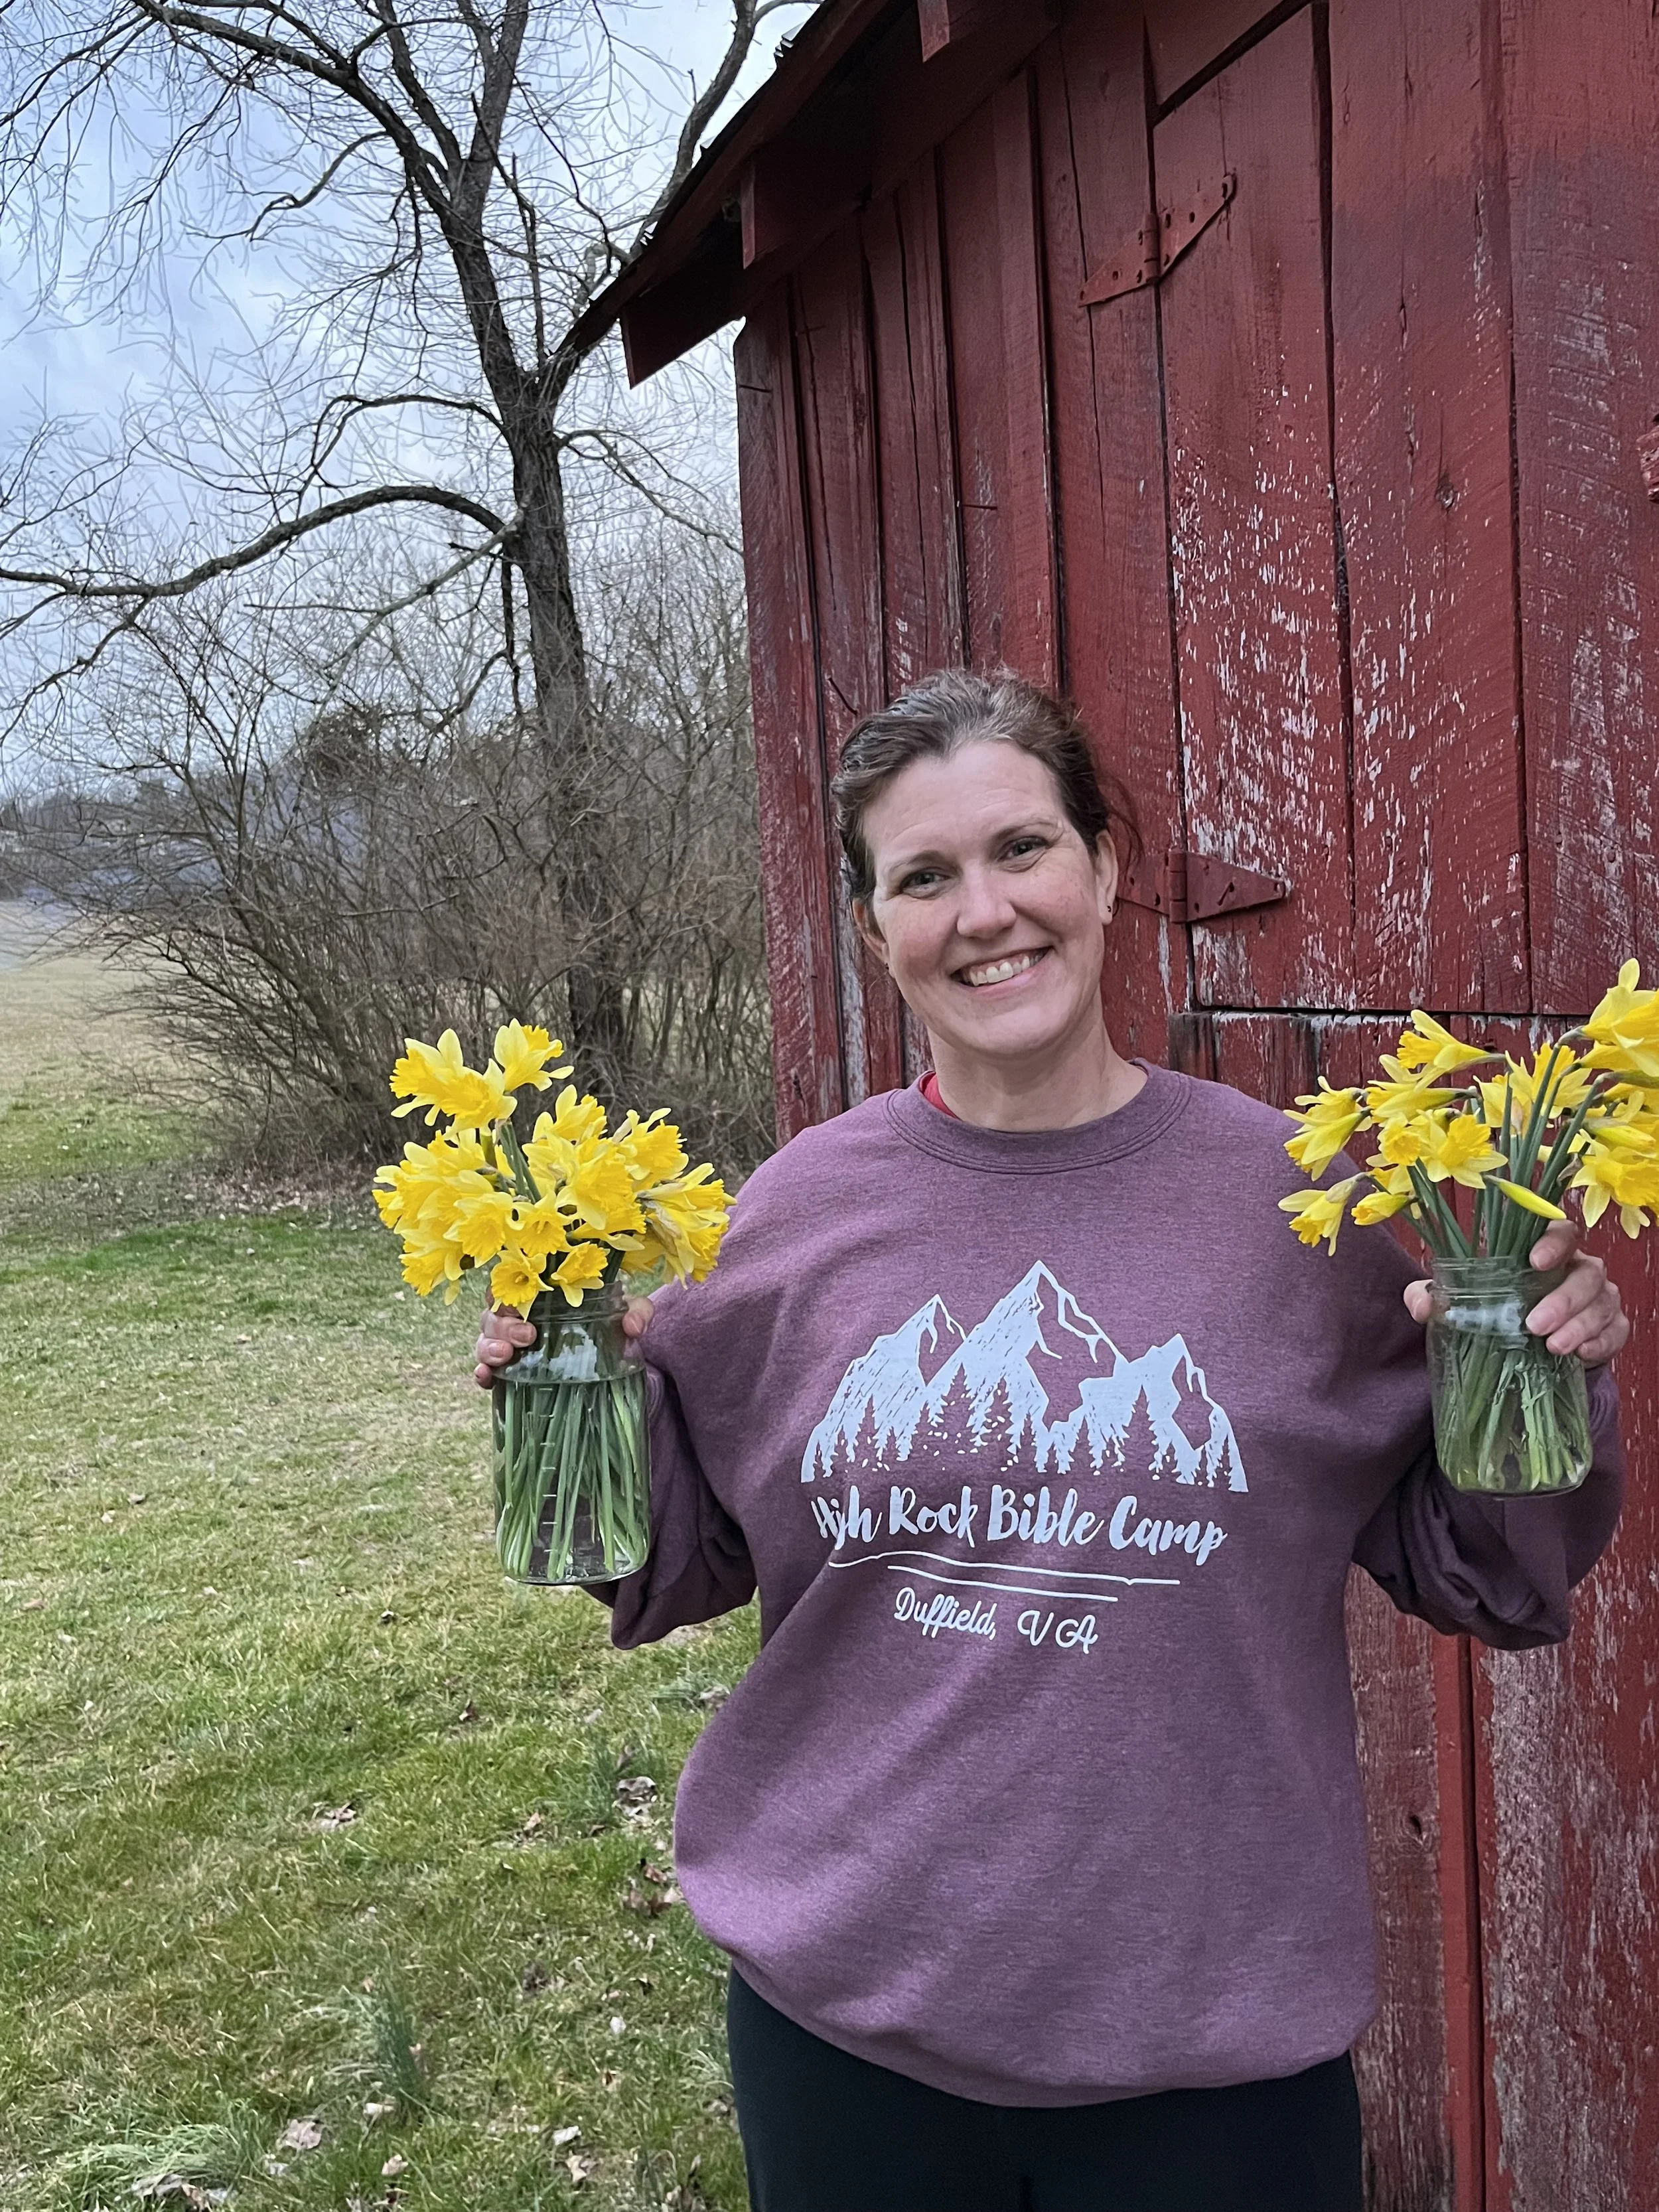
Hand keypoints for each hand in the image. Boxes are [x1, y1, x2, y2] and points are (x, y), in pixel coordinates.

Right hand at [472, 1295, 655, 1387]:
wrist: (614, 1356)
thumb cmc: (611, 1322)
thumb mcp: (628, 1312)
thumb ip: (636, 1312)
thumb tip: (632, 1326)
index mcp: (541, 1292)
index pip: (512, 1281)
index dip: (510, 1286)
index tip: (523, 1299)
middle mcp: (519, 1314)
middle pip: (494, 1311)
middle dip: (504, 1323)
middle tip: (529, 1336)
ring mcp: (510, 1342)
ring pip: (484, 1338)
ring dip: (489, 1346)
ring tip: (506, 1356)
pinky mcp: (509, 1370)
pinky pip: (485, 1369)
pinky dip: (481, 1373)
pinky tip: (486, 1378)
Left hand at [1403, 1221, 1629, 1365]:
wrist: (1529, 1350)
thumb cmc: (1496, 1311)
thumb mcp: (1461, 1302)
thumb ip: (1434, 1296)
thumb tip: (1421, 1304)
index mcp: (1547, 1252)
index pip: (1562, 1231)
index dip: (1553, 1241)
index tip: (1535, 1260)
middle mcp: (1579, 1270)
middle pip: (1586, 1273)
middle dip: (1563, 1298)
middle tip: (1534, 1324)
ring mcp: (1600, 1299)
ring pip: (1601, 1303)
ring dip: (1579, 1325)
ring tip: (1553, 1347)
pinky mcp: (1610, 1329)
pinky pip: (1616, 1331)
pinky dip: (1601, 1342)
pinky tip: (1580, 1354)